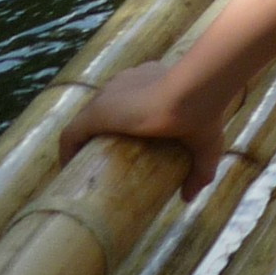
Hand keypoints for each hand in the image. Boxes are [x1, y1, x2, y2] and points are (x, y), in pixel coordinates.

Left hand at [59, 59, 230, 201]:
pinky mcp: (97, 111)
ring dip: (86, 142)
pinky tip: (69, 170)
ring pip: (88, 121)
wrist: (194, 91)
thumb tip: (188, 197)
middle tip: (112, 159)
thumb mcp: (207, 142)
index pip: (135, 95)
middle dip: (106, 132)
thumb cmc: (204, 110)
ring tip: (91, 167)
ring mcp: (109, 94)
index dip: (130, 119)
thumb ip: (201, 170)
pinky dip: (68, 152)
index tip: (132, 143)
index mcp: (154, 77)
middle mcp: (128, 80)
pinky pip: (71, 135)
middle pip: (109, 107)